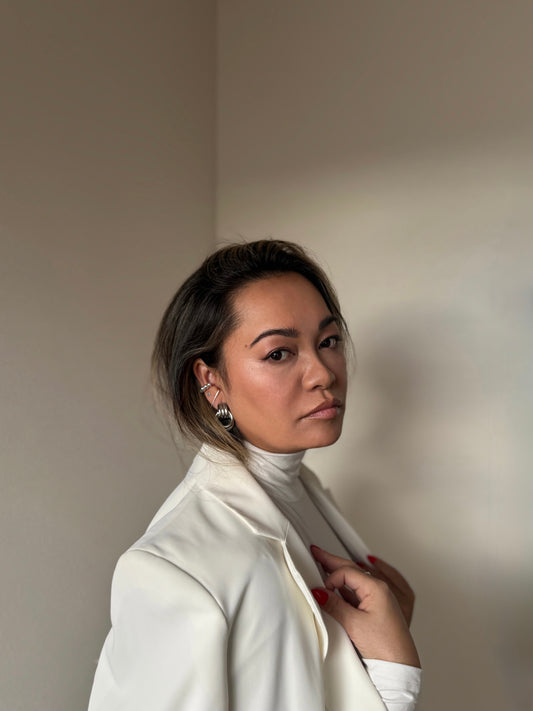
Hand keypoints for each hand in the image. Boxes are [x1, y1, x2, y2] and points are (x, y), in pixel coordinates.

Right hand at [310, 546, 419, 667]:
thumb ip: (334, 605)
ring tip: (326, 564)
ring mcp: (380, 599)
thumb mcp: (354, 625)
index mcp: (377, 588)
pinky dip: (347, 586)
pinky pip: (360, 591)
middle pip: (352, 569)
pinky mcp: (378, 610)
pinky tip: (340, 587)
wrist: (400, 667)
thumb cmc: (386, 648)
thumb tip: (319, 592)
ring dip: (340, 572)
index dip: (331, 579)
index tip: (321, 591)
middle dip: (333, 561)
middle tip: (317, 553)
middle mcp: (380, 590)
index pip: (347, 572)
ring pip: (356, 579)